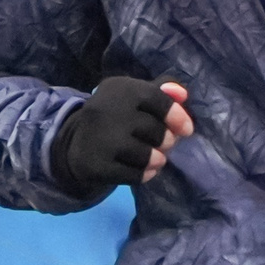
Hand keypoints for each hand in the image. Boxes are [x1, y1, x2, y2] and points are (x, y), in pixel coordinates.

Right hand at [51, 77, 192, 194]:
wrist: (78, 143)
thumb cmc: (118, 117)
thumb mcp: (136, 98)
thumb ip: (162, 93)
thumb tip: (181, 94)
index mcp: (119, 88)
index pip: (157, 99)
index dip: (177, 116)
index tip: (186, 130)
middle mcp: (105, 110)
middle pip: (156, 131)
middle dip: (167, 141)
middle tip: (164, 144)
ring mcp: (98, 138)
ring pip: (147, 155)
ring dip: (158, 160)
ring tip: (155, 158)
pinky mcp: (94, 165)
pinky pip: (134, 175)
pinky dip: (145, 174)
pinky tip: (143, 170)